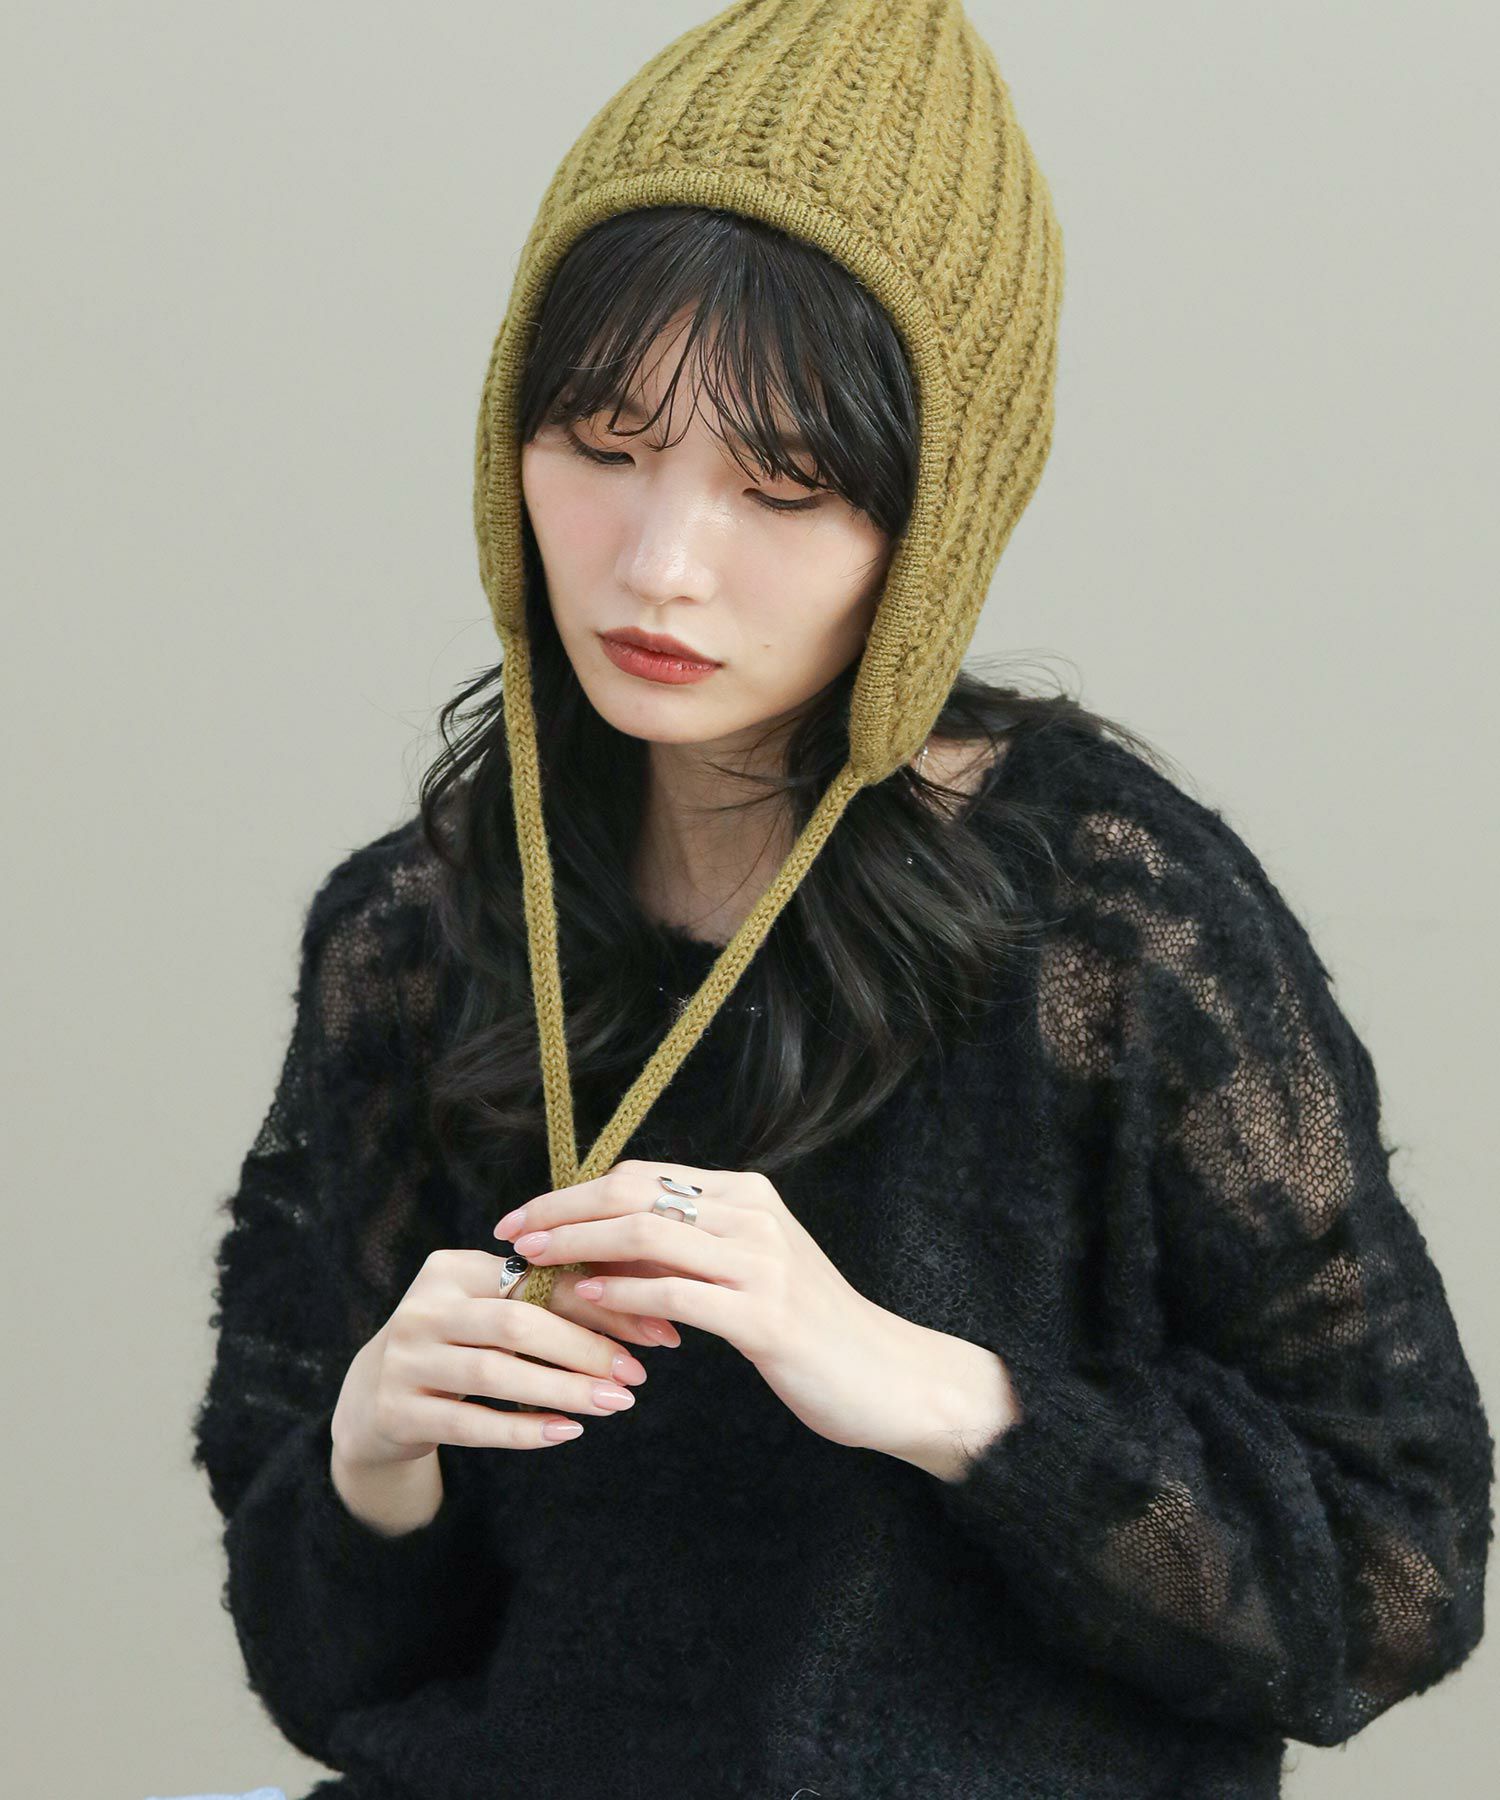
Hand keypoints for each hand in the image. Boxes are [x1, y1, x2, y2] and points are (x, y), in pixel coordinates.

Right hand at [329, 1247, 657, 1474]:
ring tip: (614, 1404)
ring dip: (562, 1389)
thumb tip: (644, 1303)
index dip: (597, 1302)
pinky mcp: (396, 1411)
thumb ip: (547, 1300)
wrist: (371, 1400)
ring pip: (494, 1373)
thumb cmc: (457, 1346)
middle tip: (636, 1375)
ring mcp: (404, 1360)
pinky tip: (567, 1432)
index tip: (652, 1329)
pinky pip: (469, 1423)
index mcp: (451, 1268)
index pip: (535, 1278)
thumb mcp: (488, 1311)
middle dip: (584, 1348)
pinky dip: (522, 1429)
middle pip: (516, 1322)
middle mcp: (422, 1307)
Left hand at [493, 1157, 961, 1460]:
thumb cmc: (810, 1328)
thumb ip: (687, 1251)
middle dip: (564, 1211)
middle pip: (637, 1193)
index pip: (644, 1176)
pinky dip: (626, 1293)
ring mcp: (762, 1264)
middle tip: (511, 1233)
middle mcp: (753, 1216)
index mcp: (748, 1195)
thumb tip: (600, 1245)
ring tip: (533, 1262)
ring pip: (649, 1234)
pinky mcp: (766, 1317)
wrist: (888, 1377)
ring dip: (580, 1246)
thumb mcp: (747, 1273)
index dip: (576, 1192)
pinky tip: (590, 1300)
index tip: (526, 1216)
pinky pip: (679, 1293)